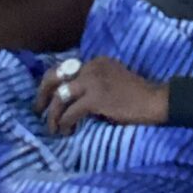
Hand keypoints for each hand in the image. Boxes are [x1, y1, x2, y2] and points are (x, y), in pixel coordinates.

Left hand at [35, 56, 168, 135]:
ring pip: (60, 96)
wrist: (154, 101)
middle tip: (38, 109)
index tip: (47, 98)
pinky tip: (67, 131)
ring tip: (53, 128)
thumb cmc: (136, 96)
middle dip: (43, 93)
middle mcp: (92, 67)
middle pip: (55, 75)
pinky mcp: (97, 98)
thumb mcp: (112, 80)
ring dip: (53, 115)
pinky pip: (71, 112)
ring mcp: (93, 81)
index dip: (53, 84)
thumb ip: (94, 83)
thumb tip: (71, 99)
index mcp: (96, 62)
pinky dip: (65, 123)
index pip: (65, 68)